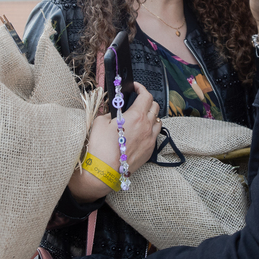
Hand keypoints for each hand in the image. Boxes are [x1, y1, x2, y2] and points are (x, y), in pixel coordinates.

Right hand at [69, 82, 161, 201]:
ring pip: (158, 121)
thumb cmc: (101, 146)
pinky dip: (150, 129)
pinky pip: (155, 135)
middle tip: (136, 101)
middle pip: (155, 106)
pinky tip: (140, 132)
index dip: (141, 88)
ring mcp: (150, 139)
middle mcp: (147, 126)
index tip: (135, 87)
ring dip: (151, 115)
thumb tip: (112, 110)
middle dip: (146, 100)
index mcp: (136, 116)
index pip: (146, 96)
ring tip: (140, 117)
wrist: (103, 171)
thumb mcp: (100, 122)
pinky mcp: (149, 150)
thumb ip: (108, 112)